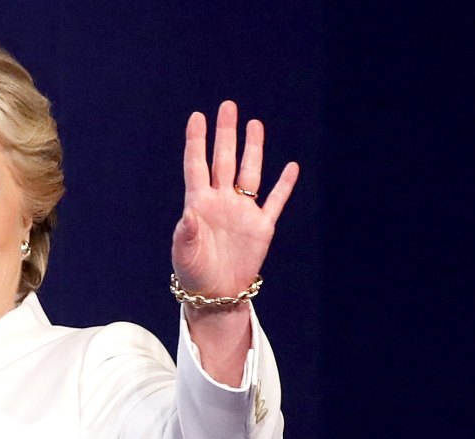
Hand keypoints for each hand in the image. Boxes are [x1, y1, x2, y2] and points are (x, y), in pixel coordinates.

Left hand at [171, 100, 298, 298]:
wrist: (217, 295)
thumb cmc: (194, 275)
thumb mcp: (184, 256)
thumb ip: (186, 235)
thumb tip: (188, 215)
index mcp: (199, 205)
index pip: (197, 166)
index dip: (197, 142)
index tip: (197, 118)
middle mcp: (221, 202)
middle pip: (224, 160)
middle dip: (226, 134)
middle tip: (228, 106)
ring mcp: (242, 211)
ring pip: (249, 173)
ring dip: (252, 149)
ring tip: (254, 124)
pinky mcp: (262, 226)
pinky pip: (275, 201)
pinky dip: (284, 185)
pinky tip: (290, 166)